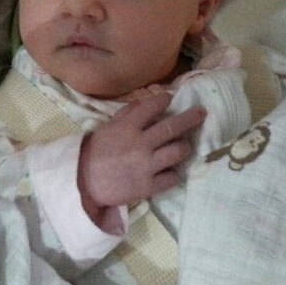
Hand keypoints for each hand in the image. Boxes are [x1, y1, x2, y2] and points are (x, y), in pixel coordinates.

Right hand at [77, 92, 205, 221]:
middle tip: (201, 113)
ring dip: (184, 146)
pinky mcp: (149, 186)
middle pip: (173, 127)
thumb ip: (126, 115)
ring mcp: (147, 165)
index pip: (152, 106)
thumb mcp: (107, 128)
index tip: (171, 98)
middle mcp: (141, 144)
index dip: (164, 100)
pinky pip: (172, 177)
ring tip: (184, 145)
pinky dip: (173, 173)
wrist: (83, 183)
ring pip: (178, 151)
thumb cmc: (94, 153)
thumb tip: (145, 103)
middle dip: (191, 118)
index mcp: (128, 127)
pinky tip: (170, 171)